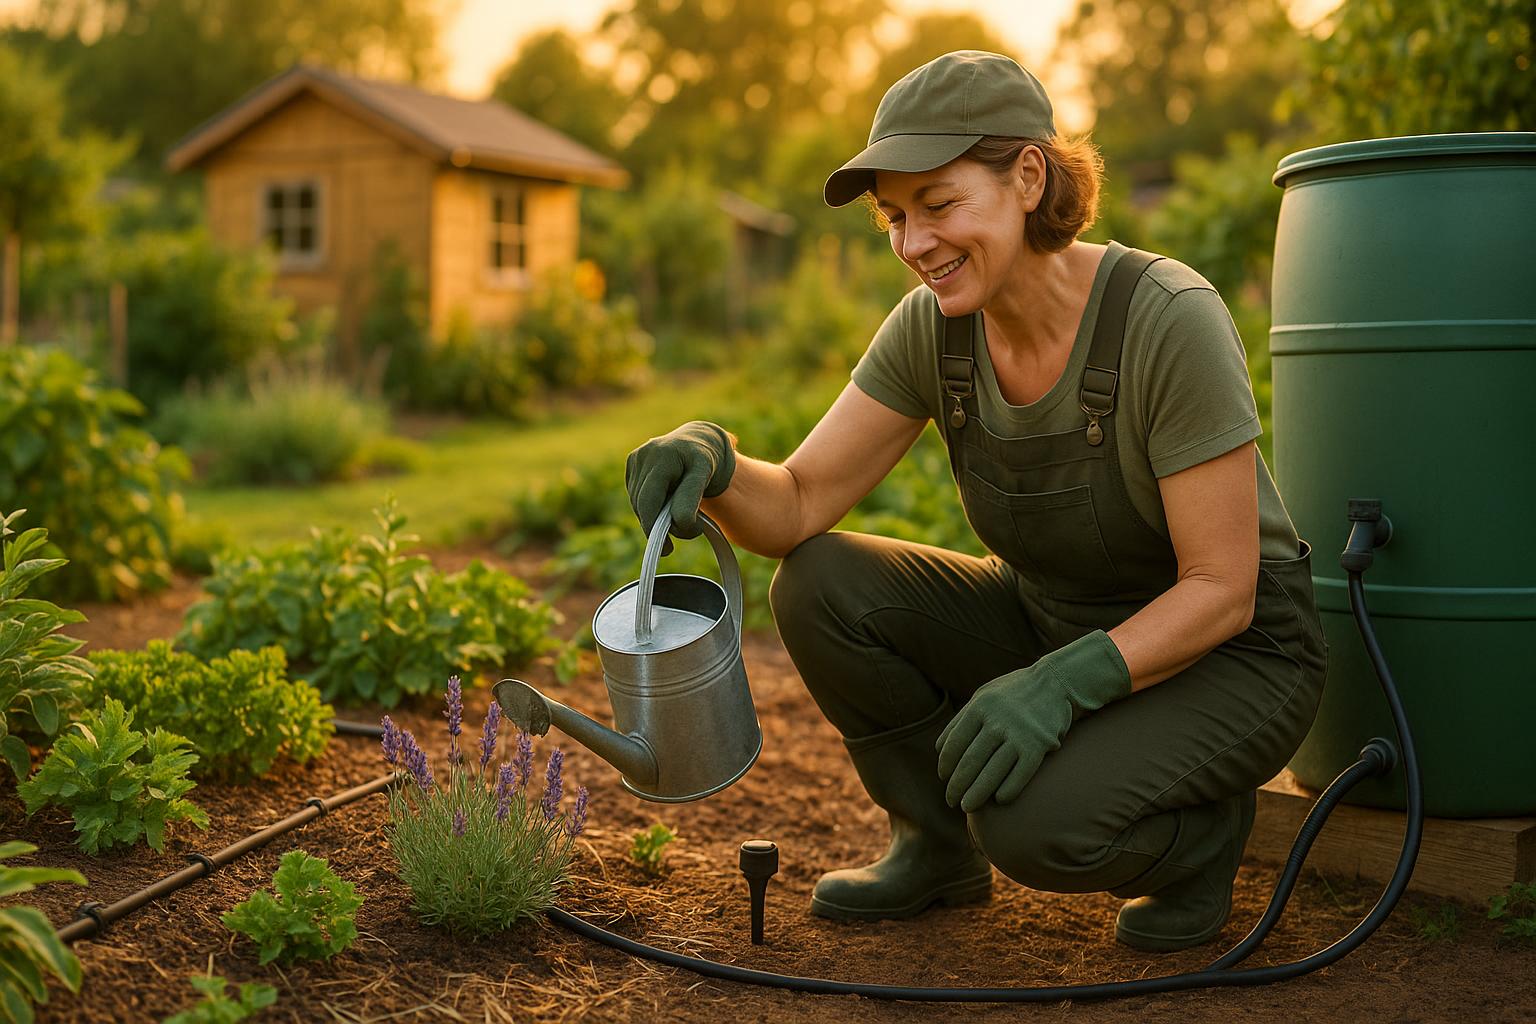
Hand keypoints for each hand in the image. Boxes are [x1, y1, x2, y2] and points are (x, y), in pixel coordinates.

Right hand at [625, 421, 735, 554]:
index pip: (649, 502)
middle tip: (683, 533)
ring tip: (678, 512)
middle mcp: (645, 454)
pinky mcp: (632, 463)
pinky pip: (636, 495)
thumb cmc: (707, 461)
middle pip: (642, 504)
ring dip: (655, 516)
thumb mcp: (705, 477)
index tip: (668, 550)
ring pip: (637, 502)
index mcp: (663, 455)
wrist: (701, 441)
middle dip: (659, 525)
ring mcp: (636, 458)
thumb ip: (690, 498)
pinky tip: (667, 500)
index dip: (655, 529)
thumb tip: (676, 523)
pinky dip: (650, 505)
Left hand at [935, 630, 1130, 811]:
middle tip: (951, 801)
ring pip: (991, 773)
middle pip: (969, 762)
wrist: (1057, 682)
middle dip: (957, 786)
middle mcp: (996, 721)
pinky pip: (1019, 776)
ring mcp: (1018, 734)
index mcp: (979, 707)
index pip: (953, 744)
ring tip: (967, 807)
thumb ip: (961, 720)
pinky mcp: (1039, 746)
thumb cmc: (1014, 692)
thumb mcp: (983, 696)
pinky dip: (1007, 791)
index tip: (944, 779)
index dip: (946, 766)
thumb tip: (939, 750)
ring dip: (976, 795)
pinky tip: (999, 799)